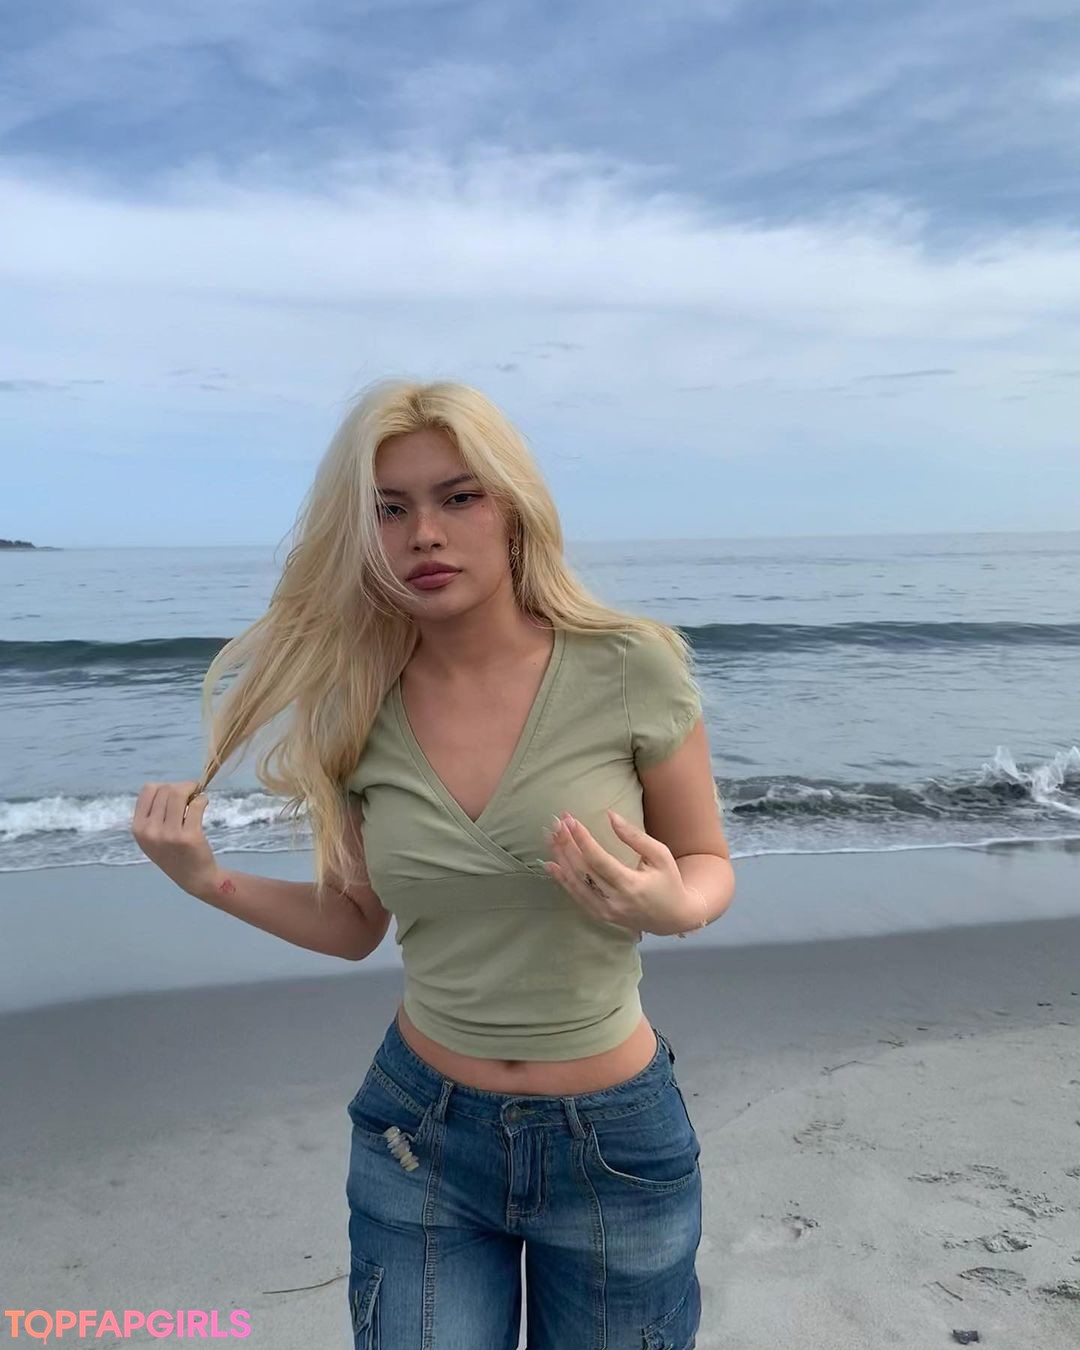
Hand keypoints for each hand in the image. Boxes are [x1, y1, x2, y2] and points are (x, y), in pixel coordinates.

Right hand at [131, 779, 219, 898]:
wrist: (194, 877)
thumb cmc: (173, 853)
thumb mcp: (152, 836)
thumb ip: (155, 812)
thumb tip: (171, 786)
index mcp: (138, 828)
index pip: (148, 790)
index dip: (164, 786)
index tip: (176, 792)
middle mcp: (150, 831)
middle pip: (166, 789)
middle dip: (181, 787)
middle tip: (192, 793)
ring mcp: (169, 835)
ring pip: (179, 793)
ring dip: (192, 789)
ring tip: (198, 797)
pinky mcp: (189, 837)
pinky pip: (196, 804)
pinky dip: (202, 799)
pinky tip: (203, 803)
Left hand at [540, 809, 694, 936]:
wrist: (673, 918)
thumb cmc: (669, 881)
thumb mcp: (659, 855)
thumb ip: (634, 836)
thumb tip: (610, 815)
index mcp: (631, 885)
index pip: (598, 860)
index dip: (582, 839)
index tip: (570, 820)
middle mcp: (614, 901)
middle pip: (582, 870)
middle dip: (567, 844)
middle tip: (557, 824)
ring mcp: (605, 911)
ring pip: (575, 884)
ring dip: (561, 859)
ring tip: (550, 838)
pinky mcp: (600, 916)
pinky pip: (577, 897)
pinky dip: (563, 880)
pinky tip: (552, 864)